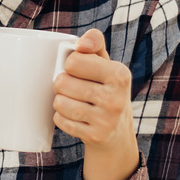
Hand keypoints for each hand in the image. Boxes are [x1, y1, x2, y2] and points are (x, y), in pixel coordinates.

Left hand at [52, 28, 139, 179]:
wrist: (117, 133)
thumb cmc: (104, 88)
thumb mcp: (105, 63)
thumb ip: (94, 42)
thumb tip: (82, 43)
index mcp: (120, 74)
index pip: (73, 61)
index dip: (69, 65)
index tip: (79, 71)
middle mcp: (117, 97)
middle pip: (62, 82)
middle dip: (62, 84)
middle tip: (75, 89)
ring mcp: (107, 120)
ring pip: (59, 102)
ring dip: (60, 101)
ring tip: (74, 102)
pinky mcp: (96, 136)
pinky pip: (60, 121)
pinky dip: (61, 118)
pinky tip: (74, 117)